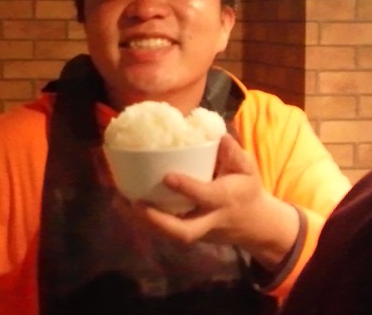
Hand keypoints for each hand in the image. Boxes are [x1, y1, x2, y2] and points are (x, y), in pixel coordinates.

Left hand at [135, 134, 298, 270]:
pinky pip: (164, 232)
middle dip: (157, 221)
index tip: (167, 176)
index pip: (205, 196)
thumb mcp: (248, 168)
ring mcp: (197, 230)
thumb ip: (234, 153)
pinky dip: (142, 222)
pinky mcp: (188, 232)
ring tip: (118, 203)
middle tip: (134, 204)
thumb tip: (218, 135)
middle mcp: (209, 219)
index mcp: (225, 199)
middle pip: (183, 231)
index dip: (187, 187)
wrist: (253, 223)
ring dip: (142, 223)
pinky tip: (122, 205)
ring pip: (169, 235)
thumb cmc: (246, 189)